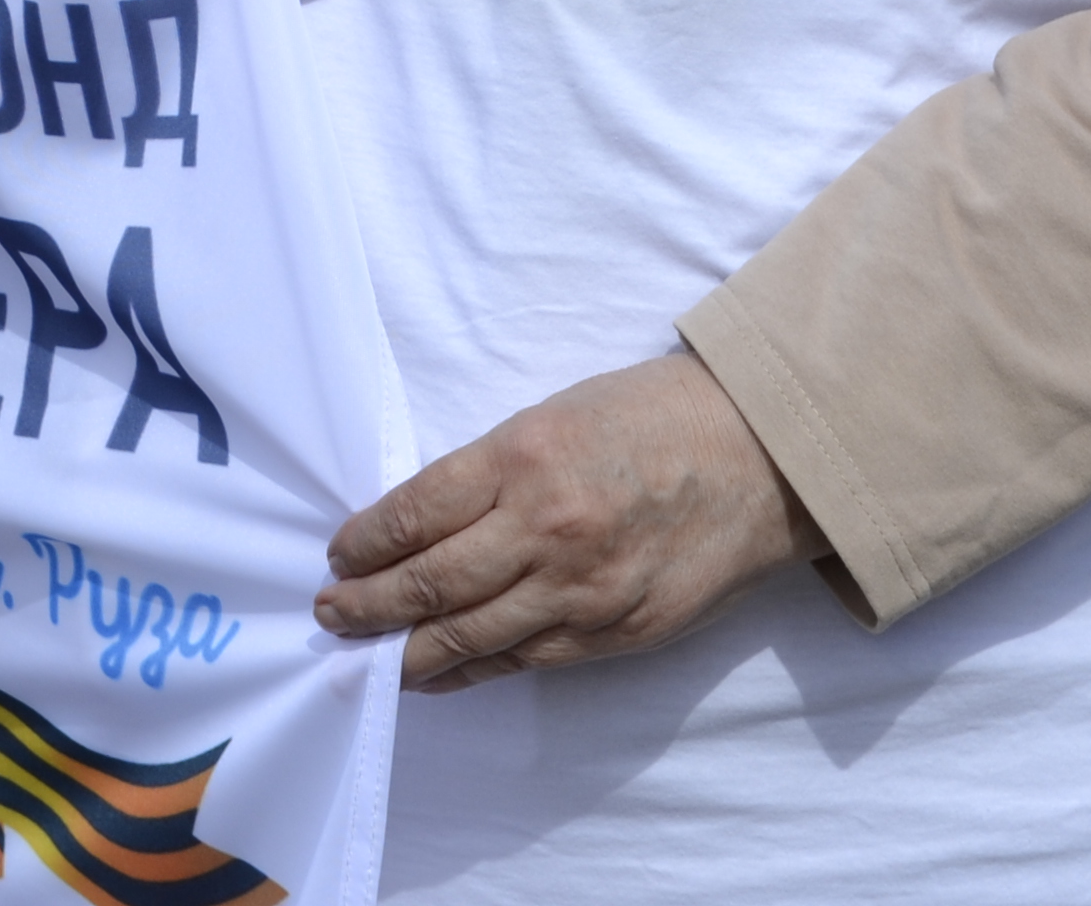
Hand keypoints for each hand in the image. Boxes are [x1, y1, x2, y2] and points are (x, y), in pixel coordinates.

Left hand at [316, 353, 823, 691]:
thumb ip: (492, 470)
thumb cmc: (653, 419)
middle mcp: (546, 527)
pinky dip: (473, 671)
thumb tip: (423, 522)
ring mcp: (583, 588)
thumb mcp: (556, 416)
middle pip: (431, 582)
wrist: (759, 457)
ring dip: (407, 649)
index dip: (366, 542)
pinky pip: (527, 660)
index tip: (337, 554)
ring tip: (368, 654)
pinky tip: (437, 673)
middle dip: (369, 604)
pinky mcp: (616, 631)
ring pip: (471, 635)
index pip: (416, 511)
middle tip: (330, 612)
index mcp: (524, 457)